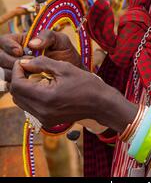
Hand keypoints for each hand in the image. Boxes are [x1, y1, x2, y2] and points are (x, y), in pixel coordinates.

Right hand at [0, 29, 82, 84]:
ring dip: (13, 74)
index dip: (8, 46)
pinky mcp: (19, 83)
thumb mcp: (60, 40)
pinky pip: (10, 84)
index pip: (4, 40)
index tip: (20, 52)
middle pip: (0, 57)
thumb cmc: (66, 54)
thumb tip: (31, 43)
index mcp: (21, 41)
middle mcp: (14, 55)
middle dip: (10, 61)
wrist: (72, 73)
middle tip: (26, 66)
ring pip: (3, 72)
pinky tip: (28, 85)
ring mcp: (15, 70)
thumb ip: (48, 36)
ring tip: (30, 76)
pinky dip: (16, 85)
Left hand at [10, 57, 137, 131]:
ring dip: (25, 87)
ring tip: (37, 76)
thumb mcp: (64, 68)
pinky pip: (30, 107)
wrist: (101, 104)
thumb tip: (24, 61)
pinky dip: (32, 96)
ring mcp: (44, 119)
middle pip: (16, 95)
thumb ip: (41, 63)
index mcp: (46, 98)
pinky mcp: (47, 121)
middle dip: (20, 78)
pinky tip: (44, 86)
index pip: (17, 85)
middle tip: (30, 67)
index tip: (24, 61)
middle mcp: (42, 112)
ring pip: (21, 102)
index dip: (17, 70)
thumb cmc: (86, 84)